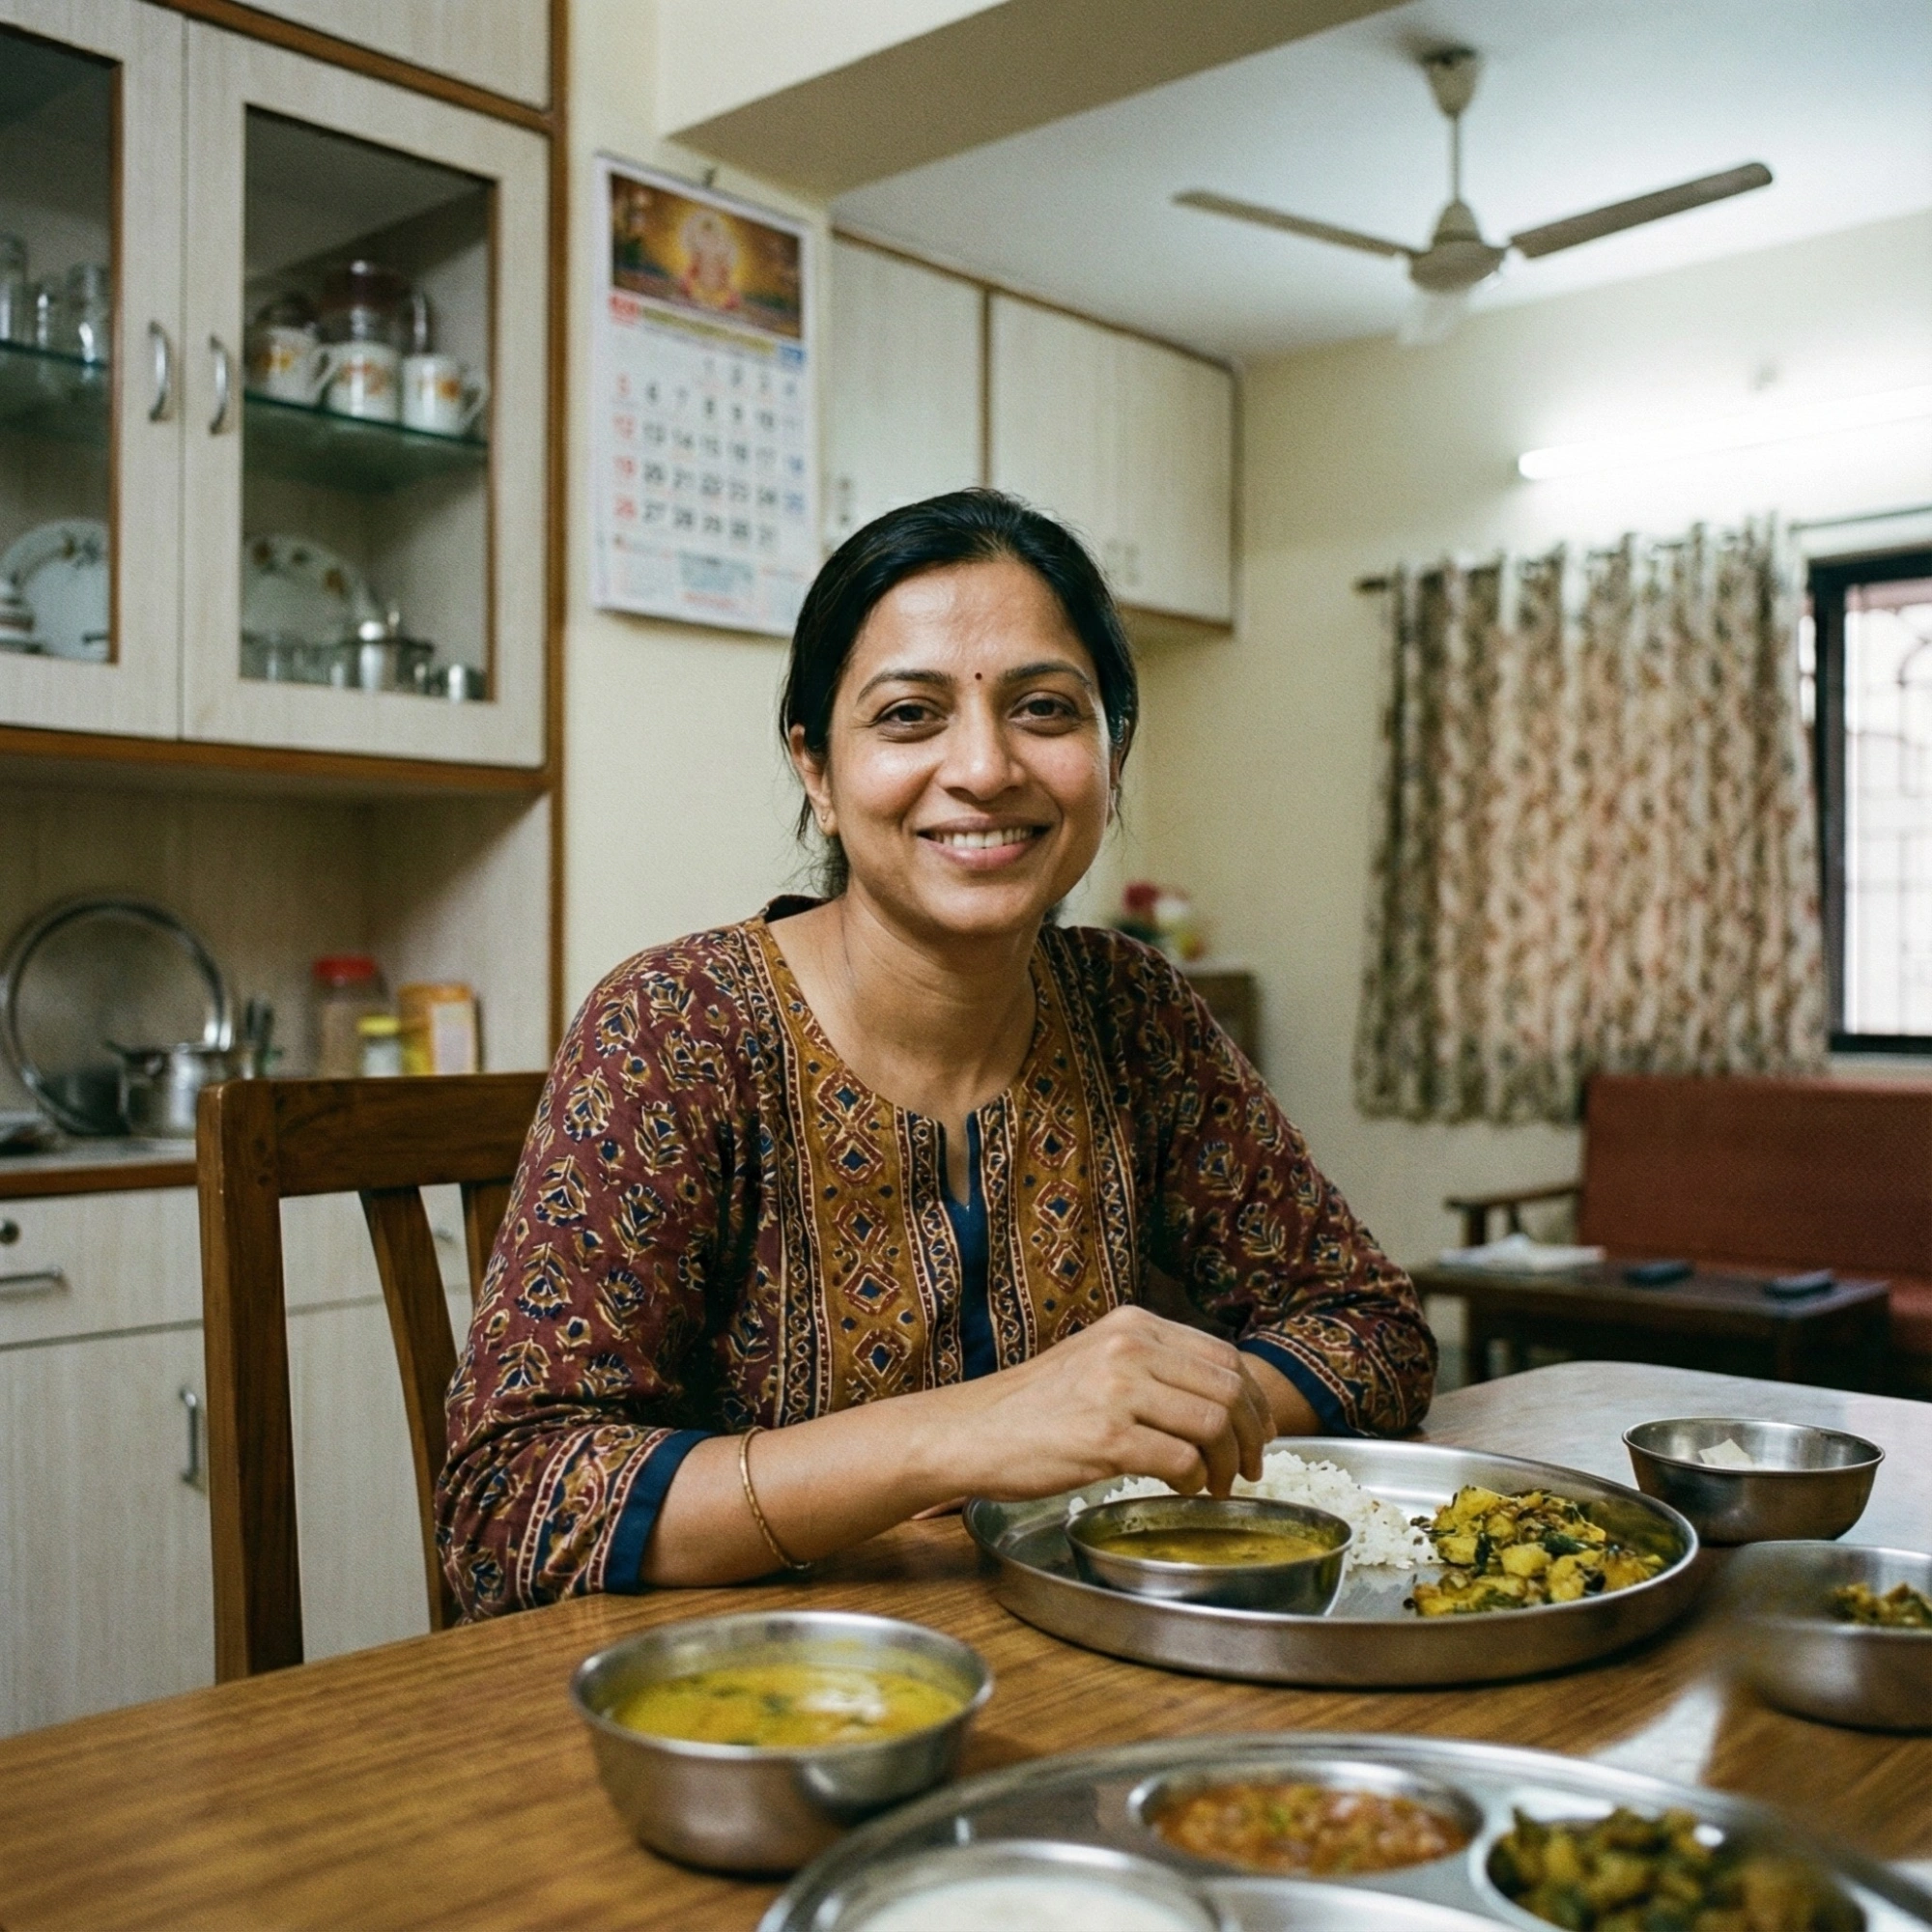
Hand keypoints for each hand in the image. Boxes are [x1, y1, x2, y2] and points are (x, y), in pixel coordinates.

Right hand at [930, 1305, 1274, 1502]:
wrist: (971, 1431)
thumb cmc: (1033, 1406)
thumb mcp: (1096, 1360)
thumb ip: (1152, 1367)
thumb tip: (1220, 1400)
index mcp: (1133, 1324)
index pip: (1224, 1357)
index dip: (1254, 1400)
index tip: (1260, 1432)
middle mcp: (1130, 1347)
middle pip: (1229, 1390)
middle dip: (1251, 1436)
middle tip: (1251, 1468)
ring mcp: (1117, 1390)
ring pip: (1213, 1425)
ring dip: (1228, 1465)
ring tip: (1216, 1485)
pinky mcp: (1105, 1437)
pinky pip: (1181, 1461)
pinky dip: (1194, 1482)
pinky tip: (1183, 1490)